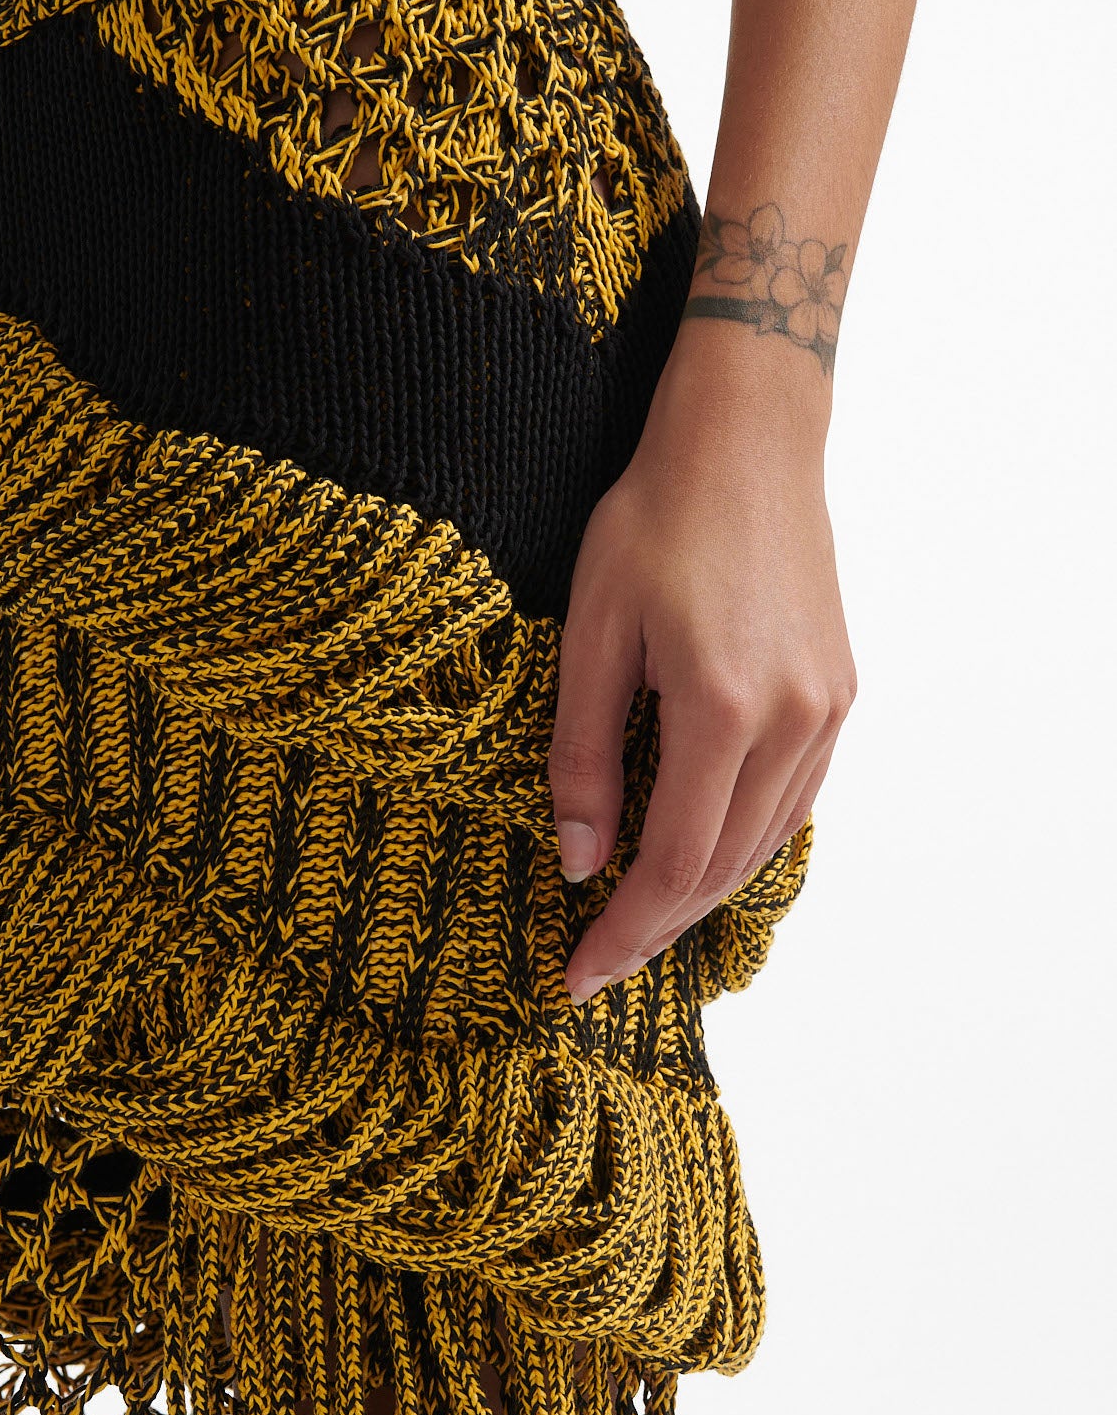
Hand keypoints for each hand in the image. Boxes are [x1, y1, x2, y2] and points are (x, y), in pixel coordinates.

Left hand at [549, 334, 855, 1002]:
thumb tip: (577, 862)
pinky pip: (790, 805)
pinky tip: (698, 862)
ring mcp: (827, 713)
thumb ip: (581, 755)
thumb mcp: (590, 634)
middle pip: (721, 869)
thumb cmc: (655, 520)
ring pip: (762, 846)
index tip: (576, 975)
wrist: (749, 440)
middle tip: (597, 965)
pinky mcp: (839, 698)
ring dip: (699, 897)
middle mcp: (791, 722)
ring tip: (638, 926)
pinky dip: (740, 849)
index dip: (623, 931)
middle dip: (656, 928)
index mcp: (722, 709)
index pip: (672, 864)